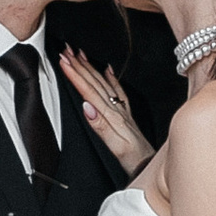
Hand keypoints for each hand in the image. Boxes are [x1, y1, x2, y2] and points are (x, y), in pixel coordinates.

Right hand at [59, 48, 153, 177]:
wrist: (152, 165)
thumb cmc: (135, 160)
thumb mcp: (117, 148)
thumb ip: (101, 127)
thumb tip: (86, 107)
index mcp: (112, 116)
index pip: (89, 91)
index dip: (75, 75)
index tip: (63, 61)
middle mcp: (118, 110)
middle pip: (95, 82)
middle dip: (79, 65)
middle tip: (65, 50)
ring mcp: (123, 111)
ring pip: (103, 83)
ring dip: (89, 67)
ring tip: (79, 54)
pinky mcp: (127, 115)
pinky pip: (117, 90)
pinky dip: (110, 78)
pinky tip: (107, 69)